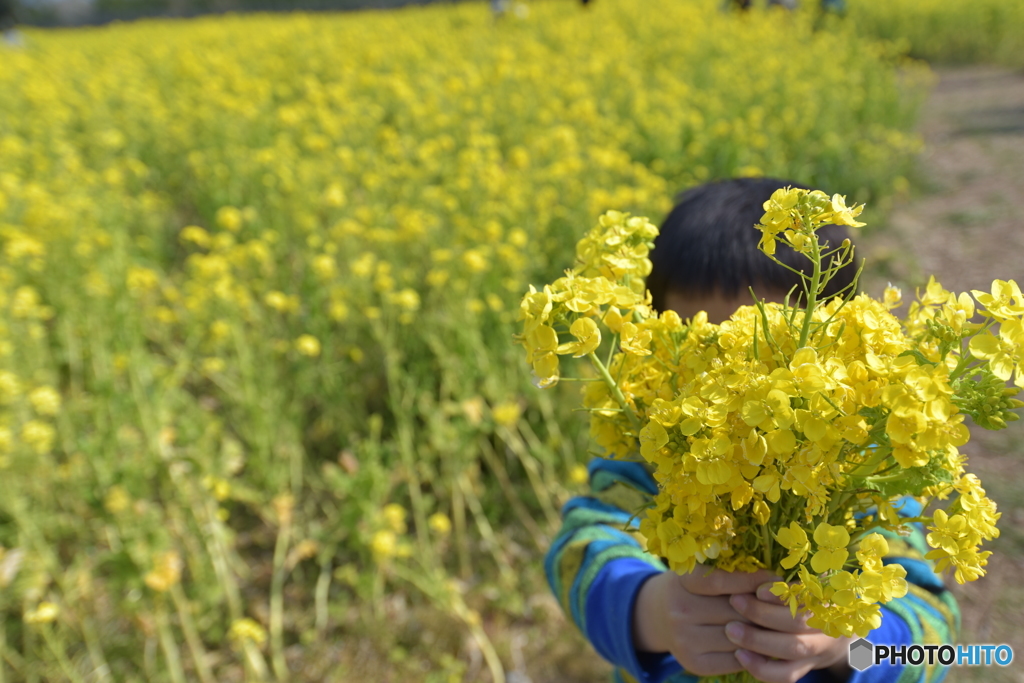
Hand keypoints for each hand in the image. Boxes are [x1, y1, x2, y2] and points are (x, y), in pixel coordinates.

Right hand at [632, 567, 778, 676]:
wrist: (658, 616)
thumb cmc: (690, 588)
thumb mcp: (701, 571)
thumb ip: (731, 573)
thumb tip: (776, 582)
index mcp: (681, 582)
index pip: (721, 581)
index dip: (752, 580)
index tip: (775, 578)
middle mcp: (679, 611)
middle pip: (734, 611)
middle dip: (763, 607)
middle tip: (782, 604)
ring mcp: (685, 640)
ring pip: (739, 637)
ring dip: (761, 632)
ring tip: (775, 624)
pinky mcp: (694, 663)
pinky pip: (734, 660)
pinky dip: (752, 652)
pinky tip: (759, 642)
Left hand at [725, 583, 852, 682]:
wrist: (832, 635)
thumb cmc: (810, 602)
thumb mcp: (807, 587)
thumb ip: (786, 583)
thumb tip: (752, 577)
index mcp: (827, 600)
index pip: (807, 595)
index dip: (781, 594)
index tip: (758, 589)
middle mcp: (826, 626)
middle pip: (798, 623)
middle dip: (763, 613)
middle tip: (735, 601)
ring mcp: (817, 651)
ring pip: (792, 649)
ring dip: (758, 640)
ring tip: (731, 630)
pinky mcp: (804, 668)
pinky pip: (785, 674)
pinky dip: (761, 667)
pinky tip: (739, 655)